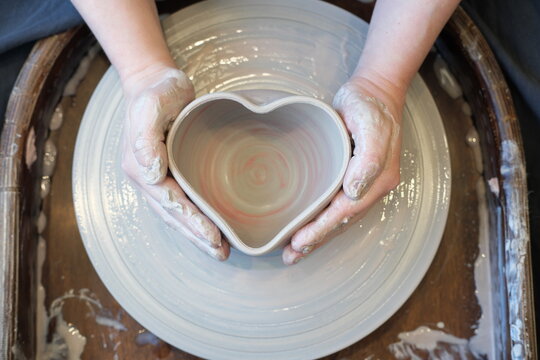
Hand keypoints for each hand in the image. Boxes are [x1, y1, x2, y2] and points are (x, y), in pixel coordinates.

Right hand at [121, 65, 229, 259]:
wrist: (155, 82)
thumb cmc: (157, 91)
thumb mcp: (151, 106)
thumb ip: (146, 137)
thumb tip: (152, 173)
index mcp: (140, 165)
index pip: (169, 201)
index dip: (190, 221)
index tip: (212, 236)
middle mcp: (146, 177)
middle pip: (173, 214)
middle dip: (196, 236)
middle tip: (220, 253)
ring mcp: (155, 177)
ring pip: (176, 213)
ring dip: (196, 233)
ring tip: (218, 249)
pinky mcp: (168, 173)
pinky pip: (181, 202)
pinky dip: (195, 218)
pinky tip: (210, 228)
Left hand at [283, 79, 401, 264]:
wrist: (375, 90)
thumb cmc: (369, 104)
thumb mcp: (371, 124)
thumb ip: (369, 159)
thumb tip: (355, 192)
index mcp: (378, 178)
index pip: (345, 212)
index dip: (322, 229)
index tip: (299, 241)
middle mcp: (373, 186)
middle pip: (342, 221)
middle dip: (317, 239)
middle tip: (291, 255)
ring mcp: (365, 183)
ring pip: (339, 217)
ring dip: (318, 235)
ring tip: (295, 251)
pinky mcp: (354, 177)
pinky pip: (338, 205)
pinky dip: (322, 220)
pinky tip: (308, 227)